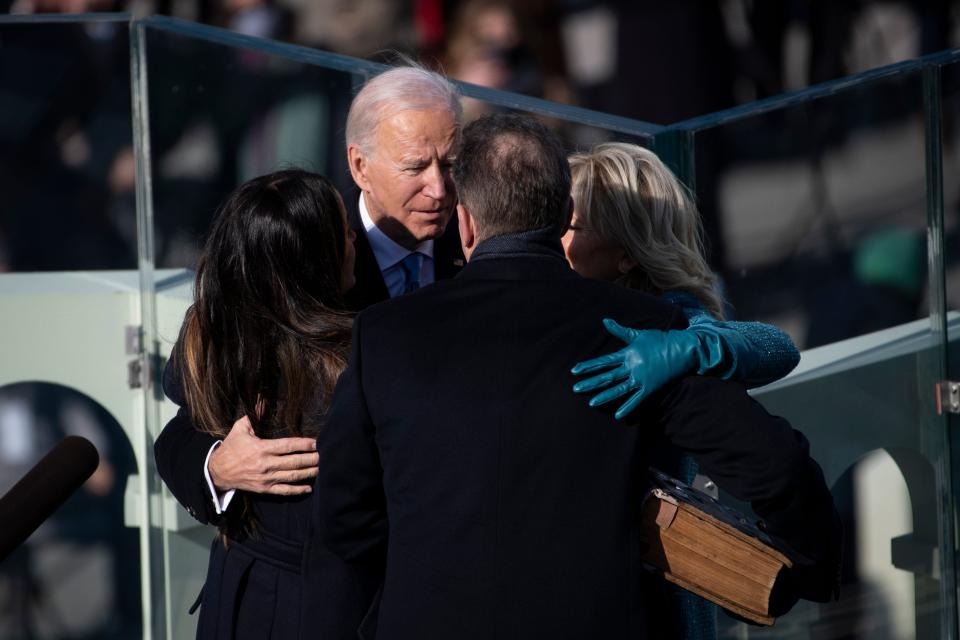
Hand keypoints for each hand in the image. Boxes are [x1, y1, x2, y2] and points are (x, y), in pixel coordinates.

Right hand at [208, 415, 318, 494]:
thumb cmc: (231, 447)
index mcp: (261, 448)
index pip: (287, 446)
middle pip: (294, 462)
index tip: (316, 442)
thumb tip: (264, 399)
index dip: (304, 444)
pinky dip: (297, 490)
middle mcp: (265, 464)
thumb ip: (254, 415)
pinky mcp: (264, 489)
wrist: (217, 471)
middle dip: (311, 459)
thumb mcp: (240, 428)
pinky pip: (284, 491)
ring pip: (292, 477)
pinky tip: (309, 487)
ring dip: (308, 473)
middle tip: (325, 455)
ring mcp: (266, 478)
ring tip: (321, 468)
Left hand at [571, 319, 719, 419]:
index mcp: (628, 353)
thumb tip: (605, 320)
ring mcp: (641, 378)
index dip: (588, 366)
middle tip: (575, 389)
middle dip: (590, 383)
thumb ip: (620, 330)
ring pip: (619, 389)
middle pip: (607, 376)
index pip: (603, 361)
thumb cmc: (660, 340)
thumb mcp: (639, 334)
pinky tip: (618, 416)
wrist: (683, 348)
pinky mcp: (650, 387)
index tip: (575, 370)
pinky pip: (637, 400)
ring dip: (604, 396)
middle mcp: (632, 366)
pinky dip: (628, 408)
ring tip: (591, 403)